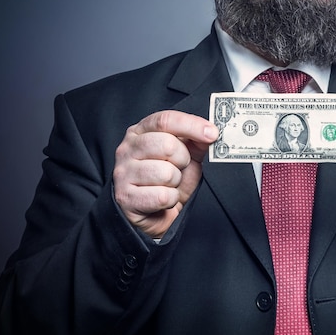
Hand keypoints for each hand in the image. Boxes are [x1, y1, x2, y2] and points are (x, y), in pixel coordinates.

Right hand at [113, 110, 218, 237]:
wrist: (152, 214)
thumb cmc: (166, 182)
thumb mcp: (185, 157)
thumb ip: (195, 141)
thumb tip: (210, 132)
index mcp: (140, 132)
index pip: (165, 120)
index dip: (192, 125)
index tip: (212, 134)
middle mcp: (127, 149)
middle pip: (167, 144)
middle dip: (183, 159)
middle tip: (179, 168)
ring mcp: (123, 173)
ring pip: (165, 172)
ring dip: (176, 182)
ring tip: (169, 184)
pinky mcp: (125, 197)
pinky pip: (163, 196)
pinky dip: (171, 199)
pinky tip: (163, 198)